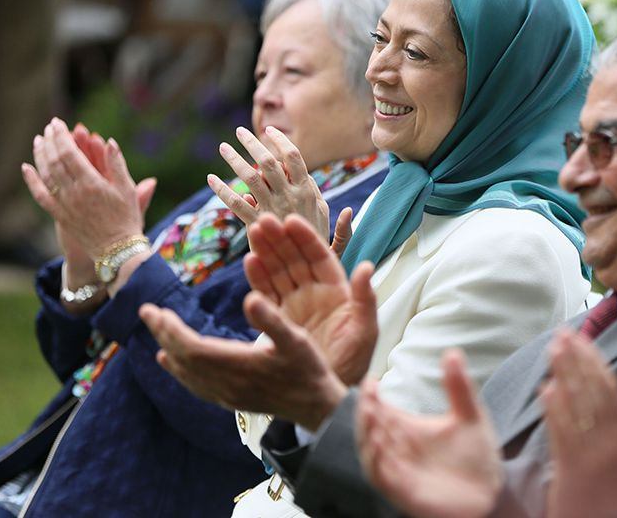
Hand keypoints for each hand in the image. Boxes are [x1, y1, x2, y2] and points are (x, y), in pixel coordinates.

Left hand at [21, 117, 147, 259]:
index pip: (70, 153)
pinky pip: (40, 195)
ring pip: (45, 174)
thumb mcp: (128, 189)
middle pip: (55, 161)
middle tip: (49, 127)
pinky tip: (26, 167)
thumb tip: (109, 141)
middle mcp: (74, 193)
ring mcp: (64, 204)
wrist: (117, 250)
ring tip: (39, 140)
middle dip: (50, 141)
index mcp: (92, 183)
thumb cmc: (127, 218)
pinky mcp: (59, 215)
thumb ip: (117, 164)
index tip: (58, 123)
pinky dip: (31, 180)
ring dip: (40, 155)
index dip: (62, 136)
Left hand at [140, 291, 347, 429]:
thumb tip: (250, 297)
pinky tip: (171, 362)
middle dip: (163, 334)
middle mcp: (227, 384)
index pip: (192, 348)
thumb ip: (271, 319)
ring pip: (186, 373)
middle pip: (183, 359)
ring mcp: (227, 395)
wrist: (316, 408)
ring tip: (158, 330)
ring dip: (168, 350)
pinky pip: (194, 385)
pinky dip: (178, 370)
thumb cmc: (309, 369)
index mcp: (239, 365)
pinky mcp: (230, 400)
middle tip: (147, 311)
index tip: (156, 309)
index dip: (171, 329)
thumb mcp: (297, 339)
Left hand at [209, 126, 328, 240]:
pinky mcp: (257, 223)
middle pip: (268, 162)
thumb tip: (295, 168)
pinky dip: (221, 190)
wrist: (306, 261)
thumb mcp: (322, 209)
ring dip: (234, 160)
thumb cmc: (315, 234)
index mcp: (306, 190)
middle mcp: (289, 196)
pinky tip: (211, 178)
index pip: (293, 157)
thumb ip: (310, 186)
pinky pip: (235, 204)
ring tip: (223, 147)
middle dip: (252, 143)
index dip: (279, 140)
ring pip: (250, 178)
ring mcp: (271, 209)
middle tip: (239, 131)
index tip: (268, 130)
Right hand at [244, 212, 376, 384]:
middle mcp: (314, 294)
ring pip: (279, 272)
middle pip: (296, 259)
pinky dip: (258, 278)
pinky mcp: (278, 320)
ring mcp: (295, 305)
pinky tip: (249, 261)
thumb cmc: (354, 364)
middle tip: (265, 220)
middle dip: (282, 239)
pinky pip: (267, 294)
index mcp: (337, 292)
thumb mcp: (365, 331)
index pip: (321, 258)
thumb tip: (367, 266)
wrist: (329, 396)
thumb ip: (365, 299)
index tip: (292, 221)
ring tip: (254, 231)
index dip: (307, 239)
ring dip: (267, 251)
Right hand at [356, 350, 502, 517]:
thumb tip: (453, 351)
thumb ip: (459, 386)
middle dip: (366, 411)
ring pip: (370, 451)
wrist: (492, 493)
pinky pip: (381, 477)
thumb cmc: (477, 456)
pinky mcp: (403, 491)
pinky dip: (376, 462)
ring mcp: (399, 470)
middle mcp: (398, 448)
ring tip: (371, 414)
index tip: (372, 378)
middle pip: (370, 427)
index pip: (380, 409)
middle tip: (370, 395)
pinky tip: (378, 445)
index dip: (371, 395)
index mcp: (408, 428)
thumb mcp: (470, 415)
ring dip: (367, 433)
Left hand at [541, 331, 616, 517]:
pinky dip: (552, 410)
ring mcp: (584, 455)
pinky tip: (544, 389)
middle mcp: (605, 444)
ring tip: (552, 349)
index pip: (610, 393)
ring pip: (573, 408)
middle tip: (562, 334)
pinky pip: (559, 434)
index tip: (583, 339)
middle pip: (588, 394)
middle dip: (574, 360)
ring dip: (561, 376)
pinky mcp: (566, 468)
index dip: (595, 363)